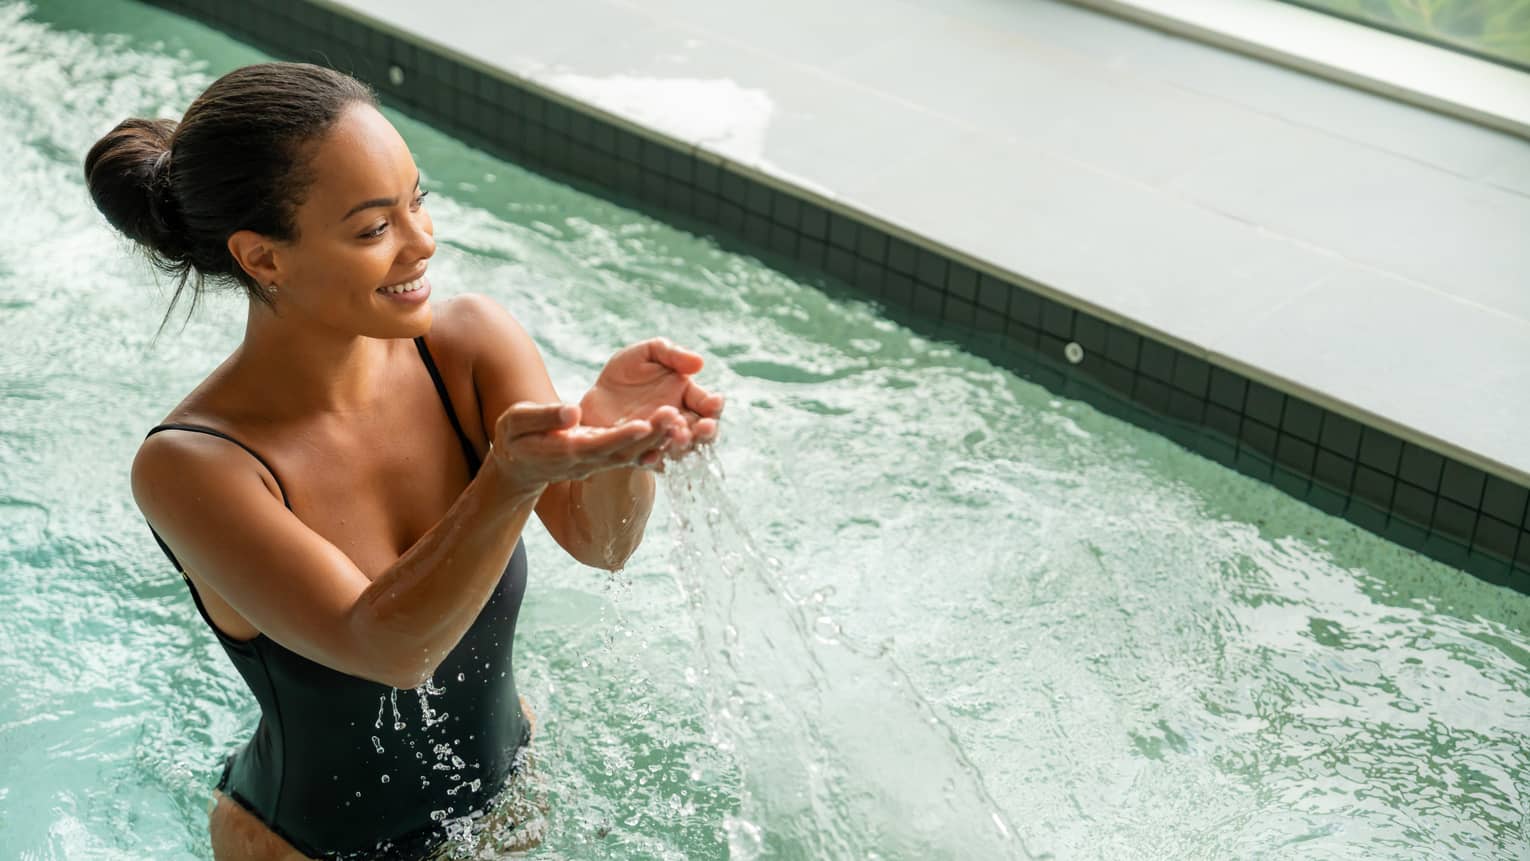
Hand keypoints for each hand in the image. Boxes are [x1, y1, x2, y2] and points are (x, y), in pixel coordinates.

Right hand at [488, 402, 672, 488]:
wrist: (520, 465)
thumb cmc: (514, 438)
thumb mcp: (516, 422)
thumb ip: (543, 417)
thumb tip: (573, 411)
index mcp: (567, 450)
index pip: (599, 444)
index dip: (622, 436)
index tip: (644, 424)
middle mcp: (588, 460)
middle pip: (625, 450)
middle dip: (650, 436)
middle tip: (675, 417)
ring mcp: (599, 462)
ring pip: (634, 453)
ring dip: (658, 440)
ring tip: (681, 421)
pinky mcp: (606, 457)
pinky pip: (634, 454)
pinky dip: (655, 447)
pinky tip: (677, 434)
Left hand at [580, 338, 723, 465]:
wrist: (596, 394)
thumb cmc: (626, 371)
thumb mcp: (647, 353)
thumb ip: (672, 354)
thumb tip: (699, 363)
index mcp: (687, 397)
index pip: (708, 405)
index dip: (713, 405)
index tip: (714, 402)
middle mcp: (679, 423)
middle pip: (700, 433)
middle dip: (705, 432)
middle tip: (704, 426)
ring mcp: (660, 441)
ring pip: (679, 450)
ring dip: (682, 445)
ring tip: (678, 435)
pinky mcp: (638, 454)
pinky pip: (649, 461)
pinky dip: (653, 461)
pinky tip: (652, 455)